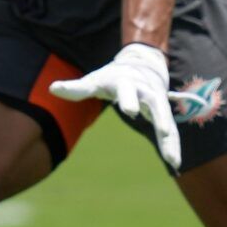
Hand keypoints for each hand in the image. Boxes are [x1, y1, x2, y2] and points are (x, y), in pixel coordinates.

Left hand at [48, 43, 183, 169]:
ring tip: (172, 160)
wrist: (142, 64)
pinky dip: (172, 145)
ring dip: (170, 139)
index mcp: (126, 82)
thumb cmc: (112, 76)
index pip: (126, 90)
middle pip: (153, 103)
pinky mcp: (164, 113)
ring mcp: (158, 102)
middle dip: (158, 117)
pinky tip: (175, 163)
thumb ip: (77, 88)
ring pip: (166, 120)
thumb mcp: (95, 80)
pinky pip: (170, 131)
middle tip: (163, 131)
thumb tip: (52, 88)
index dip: (128, 100)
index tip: (130, 112)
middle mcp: (146, 91)